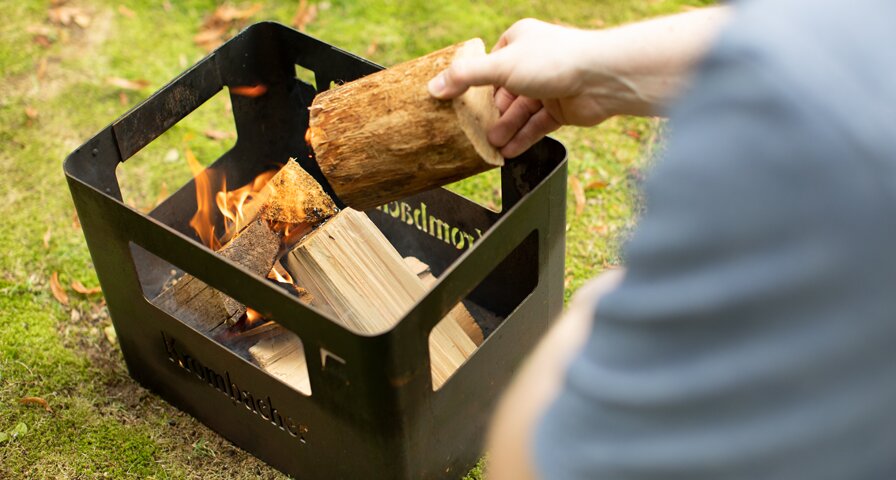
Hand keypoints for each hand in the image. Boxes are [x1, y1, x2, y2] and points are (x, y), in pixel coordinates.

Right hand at [430, 19, 621, 157]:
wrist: (603, 78)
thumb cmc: (555, 61)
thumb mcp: (500, 66)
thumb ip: (465, 77)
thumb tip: (433, 87)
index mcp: (518, 41)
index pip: (489, 65)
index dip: (474, 86)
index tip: (459, 105)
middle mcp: (533, 62)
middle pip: (503, 93)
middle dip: (490, 115)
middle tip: (475, 133)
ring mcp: (549, 86)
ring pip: (520, 112)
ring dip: (505, 129)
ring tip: (491, 146)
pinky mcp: (562, 109)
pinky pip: (537, 126)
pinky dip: (523, 138)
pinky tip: (509, 152)